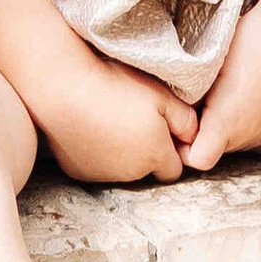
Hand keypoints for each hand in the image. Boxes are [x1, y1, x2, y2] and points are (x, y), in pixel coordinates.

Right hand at [39, 53, 196, 185]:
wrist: (65, 88)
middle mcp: (132, 173)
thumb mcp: (162, 95)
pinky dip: (96, 154)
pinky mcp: (78, 172)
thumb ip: (186, 120)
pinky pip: (95, 167)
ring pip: (121, 170)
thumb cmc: (116, 86)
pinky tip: (90, 127)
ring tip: (110, 120)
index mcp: (156, 156)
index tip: (160, 129)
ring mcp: (103, 175)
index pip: (173, 169)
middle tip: (133, 120)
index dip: (170, 150)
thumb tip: (195, 137)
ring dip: (121, 154)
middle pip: (147, 170)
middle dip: (146, 153)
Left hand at [186, 1, 260, 167]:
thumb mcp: (207, 65)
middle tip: (195, 98)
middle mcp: (249, 133)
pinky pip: (252, 131)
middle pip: (214, 150)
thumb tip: (171, 107)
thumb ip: (188, 94)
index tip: (180, 118)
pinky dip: (242, 118)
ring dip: (222, 125)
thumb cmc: (247, 40)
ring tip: (219, 91)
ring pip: (233, 141)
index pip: (196, 160)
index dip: (182, 145)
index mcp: (227, 122)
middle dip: (201, 131)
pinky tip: (241, 90)